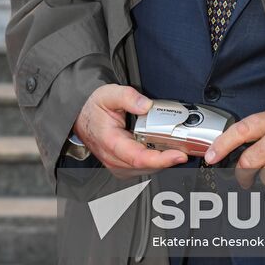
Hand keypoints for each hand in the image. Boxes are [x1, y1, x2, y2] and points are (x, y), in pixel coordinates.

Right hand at [72, 84, 188, 170]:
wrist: (80, 115)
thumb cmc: (93, 107)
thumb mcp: (109, 94)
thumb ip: (128, 97)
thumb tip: (146, 105)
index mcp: (111, 142)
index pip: (139, 157)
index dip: (161, 159)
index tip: (179, 155)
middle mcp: (113, 158)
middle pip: (146, 166)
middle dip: (167, 160)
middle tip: (185, 148)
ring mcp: (116, 164)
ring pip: (145, 170)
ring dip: (161, 162)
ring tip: (176, 148)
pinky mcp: (120, 165)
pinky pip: (141, 168)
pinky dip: (153, 162)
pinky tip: (161, 151)